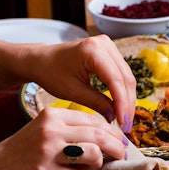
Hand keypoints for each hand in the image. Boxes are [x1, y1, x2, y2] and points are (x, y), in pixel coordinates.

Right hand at [0, 107, 129, 169]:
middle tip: (122, 155)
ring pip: (94, 154)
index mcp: (52, 115)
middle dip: (116, 147)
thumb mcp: (44, 131)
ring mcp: (48, 151)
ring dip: (95, 164)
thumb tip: (110, 136)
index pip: (94, 119)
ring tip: (83, 168)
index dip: (113, 132)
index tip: (121, 141)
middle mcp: (51, 130)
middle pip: (99, 135)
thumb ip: (71, 130)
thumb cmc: (22, 153)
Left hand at [22, 35, 136, 132]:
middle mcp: (104, 44)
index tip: (123, 123)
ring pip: (127, 77)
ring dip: (128, 99)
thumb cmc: (51, 73)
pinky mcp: (110, 52)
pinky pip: (122, 74)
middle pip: (125, 78)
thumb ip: (96, 103)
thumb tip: (115, 117)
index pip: (115, 80)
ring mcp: (109, 46)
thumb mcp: (72, 91)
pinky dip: (123, 92)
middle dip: (127, 104)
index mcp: (92, 50)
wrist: (40, 60)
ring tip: (125, 120)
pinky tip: (122, 107)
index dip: (122, 103)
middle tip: (126, 126)